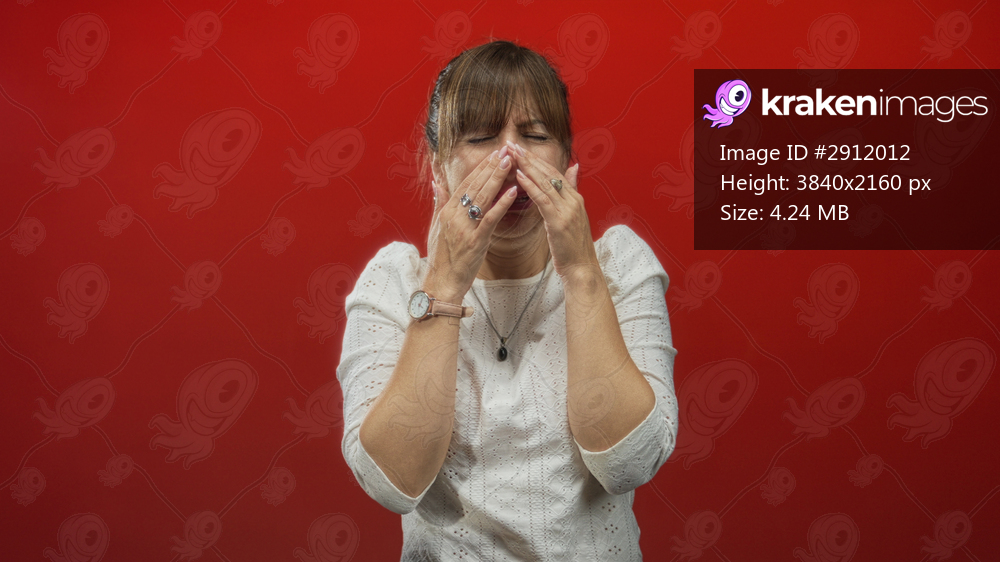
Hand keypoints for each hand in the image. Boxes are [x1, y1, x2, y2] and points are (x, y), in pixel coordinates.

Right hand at [424, 146, 519, 300]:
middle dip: (492, 166)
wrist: (443, 282)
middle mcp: (454, 216)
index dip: (481, 167)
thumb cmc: (442, 256)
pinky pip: (490, 219)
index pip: (466, 183)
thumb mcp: (436, 226)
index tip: (494, 153)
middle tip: (507, 150)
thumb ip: (438, 202)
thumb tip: (436, 181)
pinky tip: (513, 191)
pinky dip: (501, 204)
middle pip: (475, 186)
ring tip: (510, 162)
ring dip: (497, 178)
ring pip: (483, 197)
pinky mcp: (475, 241)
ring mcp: (464, 228)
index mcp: (446, 211)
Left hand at [509, 141, 598, 277]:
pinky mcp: (559, 221)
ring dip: (527, 166)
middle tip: (512, 144)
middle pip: (549, 172)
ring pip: (545, 182)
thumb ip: (572, 191)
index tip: (522, 148)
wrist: (581, 268)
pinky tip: (518, 176)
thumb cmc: (573, 246)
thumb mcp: (574, 216)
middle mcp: (573, 200)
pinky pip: (542, 199)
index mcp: (575, 198)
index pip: (554, 172)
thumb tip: (574, 169)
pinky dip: (530, 185)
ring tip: (512, 154)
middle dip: (529, 157)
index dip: (537, 159)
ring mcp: (567, 210)